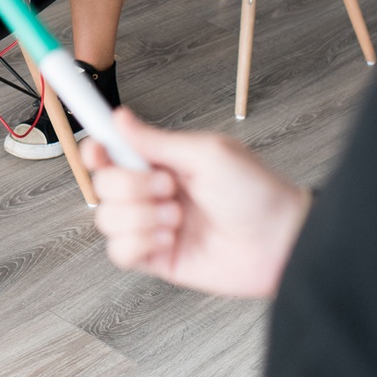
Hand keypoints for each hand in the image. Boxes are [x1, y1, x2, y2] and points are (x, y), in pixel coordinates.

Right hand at [81, 113, 311, 297]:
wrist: (280, 241)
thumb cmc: (255, 192)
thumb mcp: (206, 154)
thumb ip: (156, 140)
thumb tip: (119, 117)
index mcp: (161, 161)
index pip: (110, 151)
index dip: (96, 148)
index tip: (97, 149)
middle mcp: (151, 192)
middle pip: (102, 185)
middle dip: (131, 185)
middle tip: (169, 186)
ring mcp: (152, 227)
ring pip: (106, 219)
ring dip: (140, 216)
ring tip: (178, 217)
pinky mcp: (157, 259)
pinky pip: (119, 253)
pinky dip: (139, 242)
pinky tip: (169, 238)